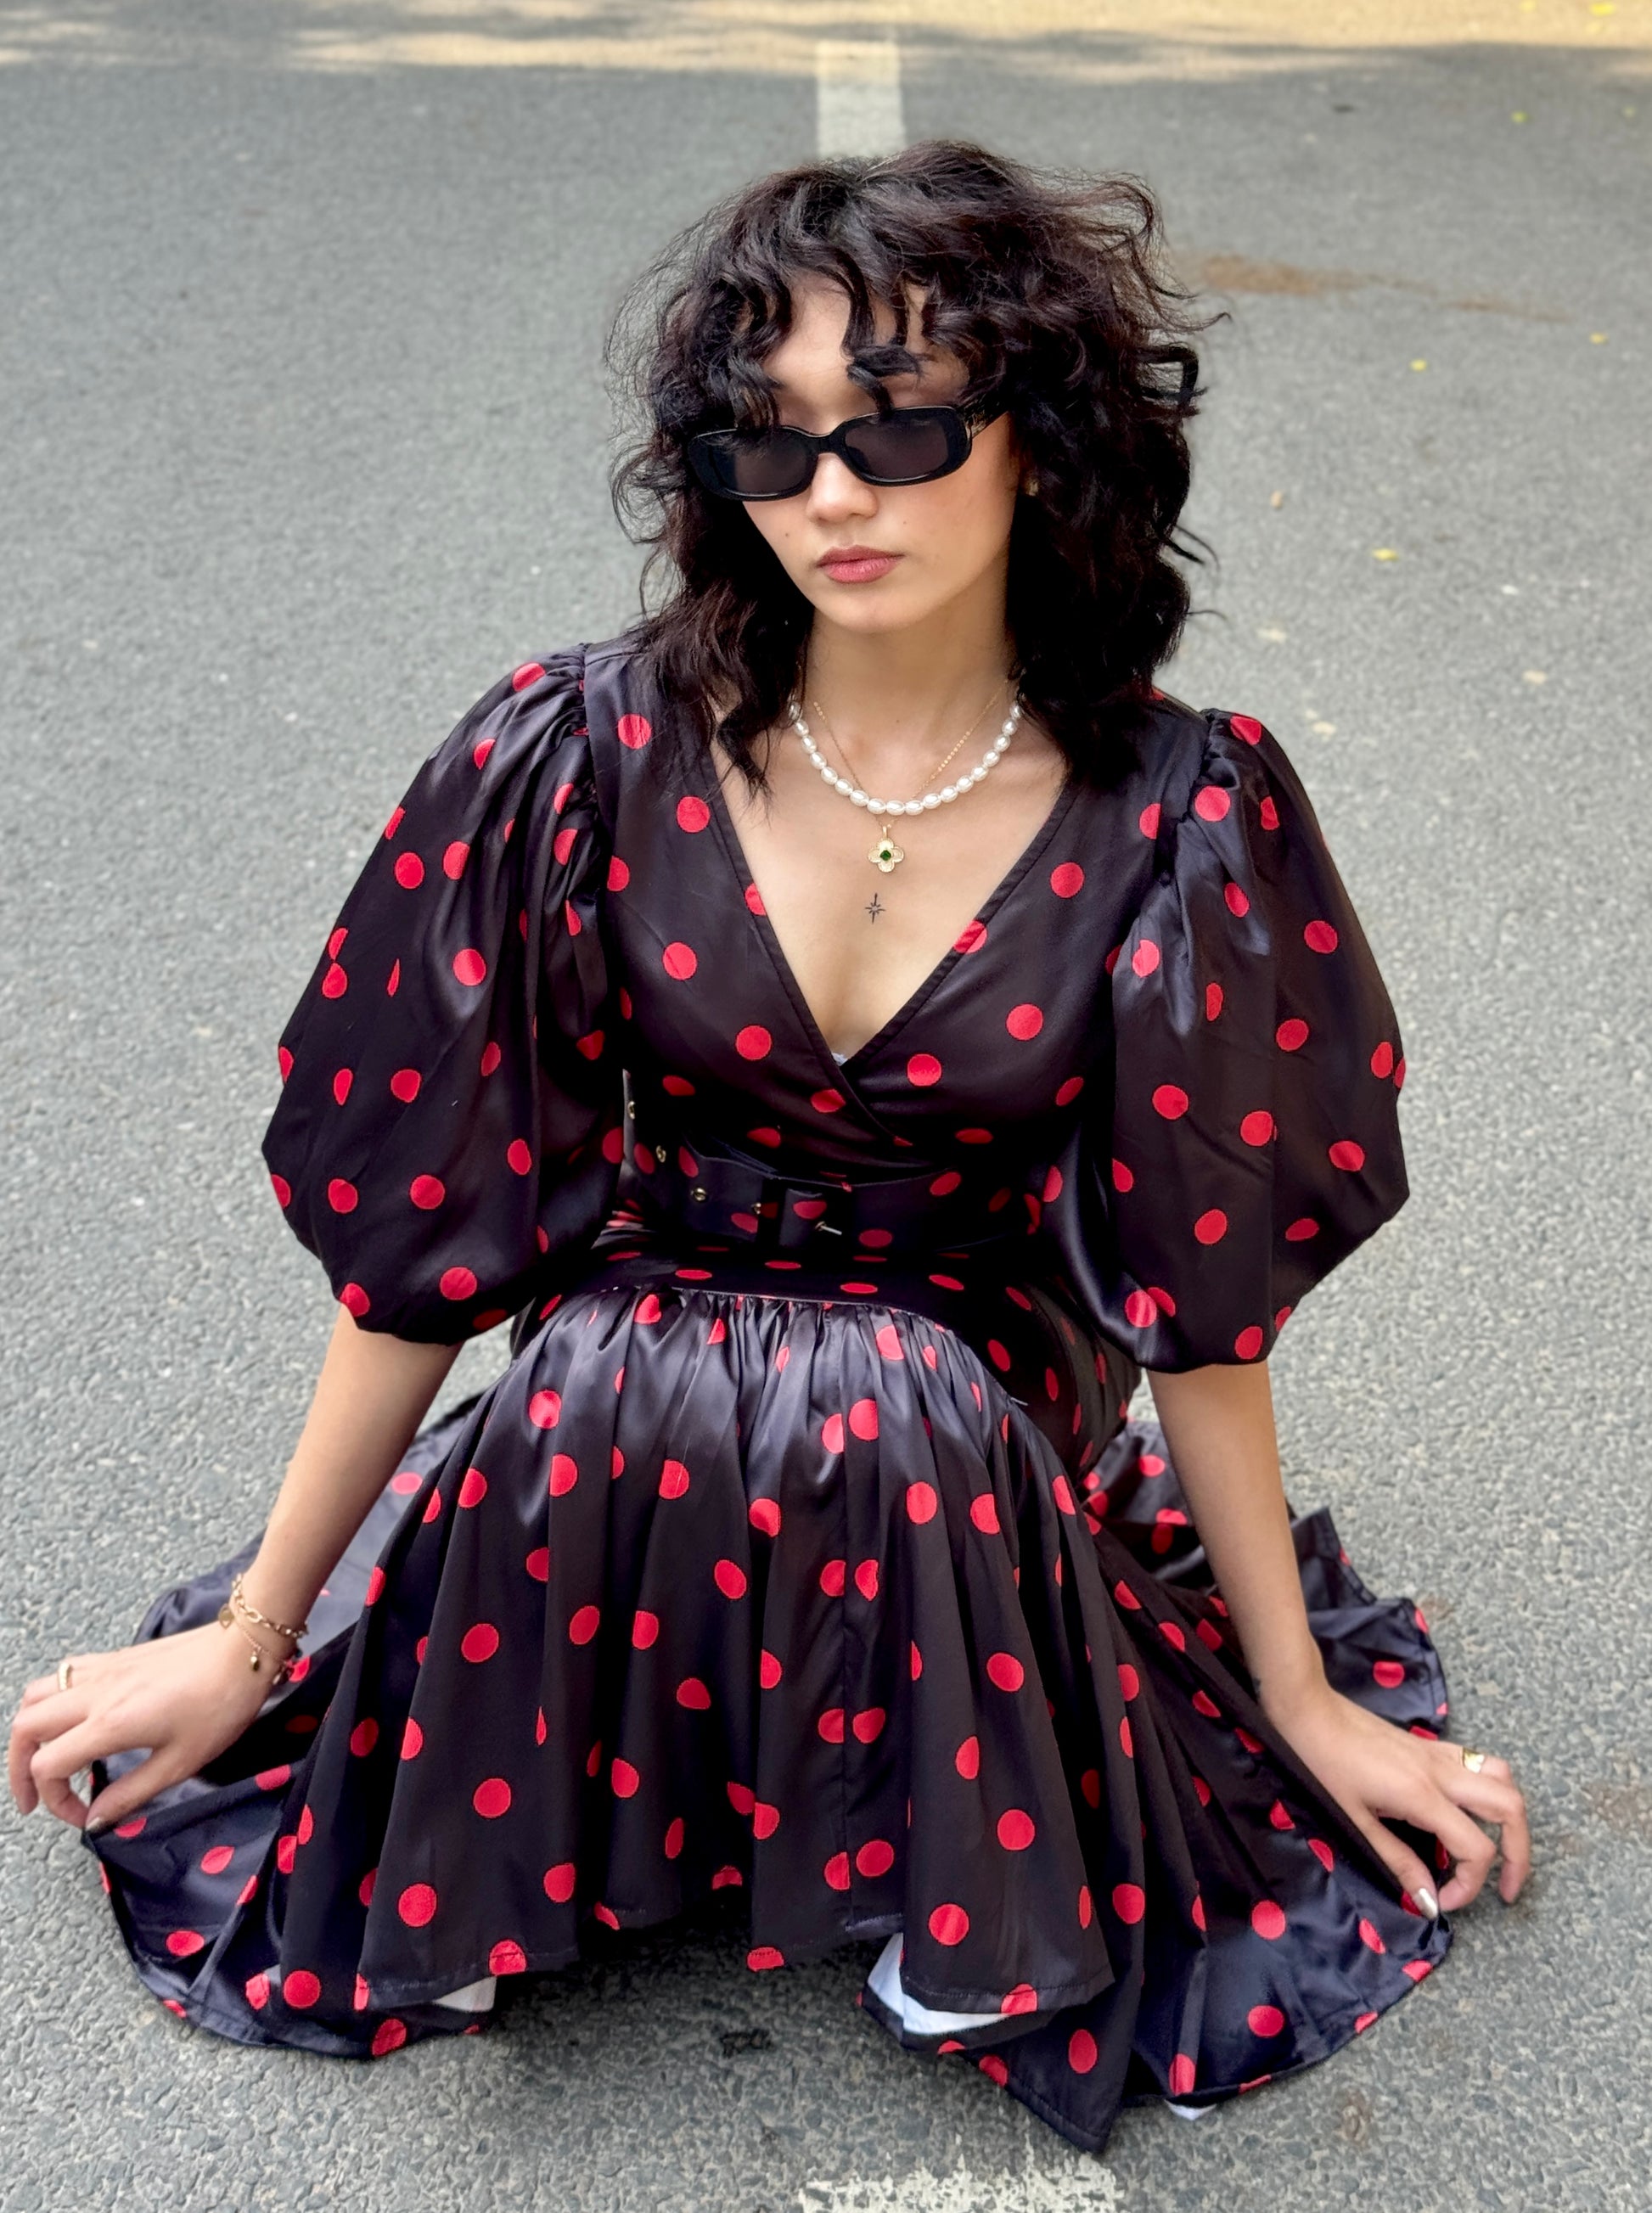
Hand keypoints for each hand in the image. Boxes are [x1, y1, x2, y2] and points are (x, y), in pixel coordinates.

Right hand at [8, 1623, 285, 1834]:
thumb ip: (131, 1794)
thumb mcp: (182, 1762)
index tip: (85, 1816)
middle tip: (36, 1798)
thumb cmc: (221, 1705)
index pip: (48, 1766)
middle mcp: (95, 1694)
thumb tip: (95, 1821)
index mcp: (108, 1724)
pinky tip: (73, 1718)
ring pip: (36, 1695)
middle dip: (20, 1769)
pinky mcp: (115, 1657)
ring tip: (45, 1758)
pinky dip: (51, 1699)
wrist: (244, 1648)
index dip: (56, 1801)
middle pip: (25, 1727)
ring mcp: (102, 1670)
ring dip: (29, 1731)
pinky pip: (63, 1674)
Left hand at [1258, 1677, 1530, 1914]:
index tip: (1444, 1901)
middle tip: (1504, 1888)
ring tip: (1497, 1848)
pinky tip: (1468, 1812)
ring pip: (1503, 1779)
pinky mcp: (1431, 1745)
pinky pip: (1478, 1762)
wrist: (1309, 1710)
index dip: (1471, 1885)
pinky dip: (1490, 1789)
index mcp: (1423, 1795)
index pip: (1477, 1849)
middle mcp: (1441, 1773)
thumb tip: (1429, 1901)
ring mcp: (1439, 1755)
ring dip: (1511, 1817)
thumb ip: (1397, 1861)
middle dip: (1519, 1855)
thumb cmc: (1323, 1764)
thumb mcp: (1355, 1820)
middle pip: (1511, 1809)